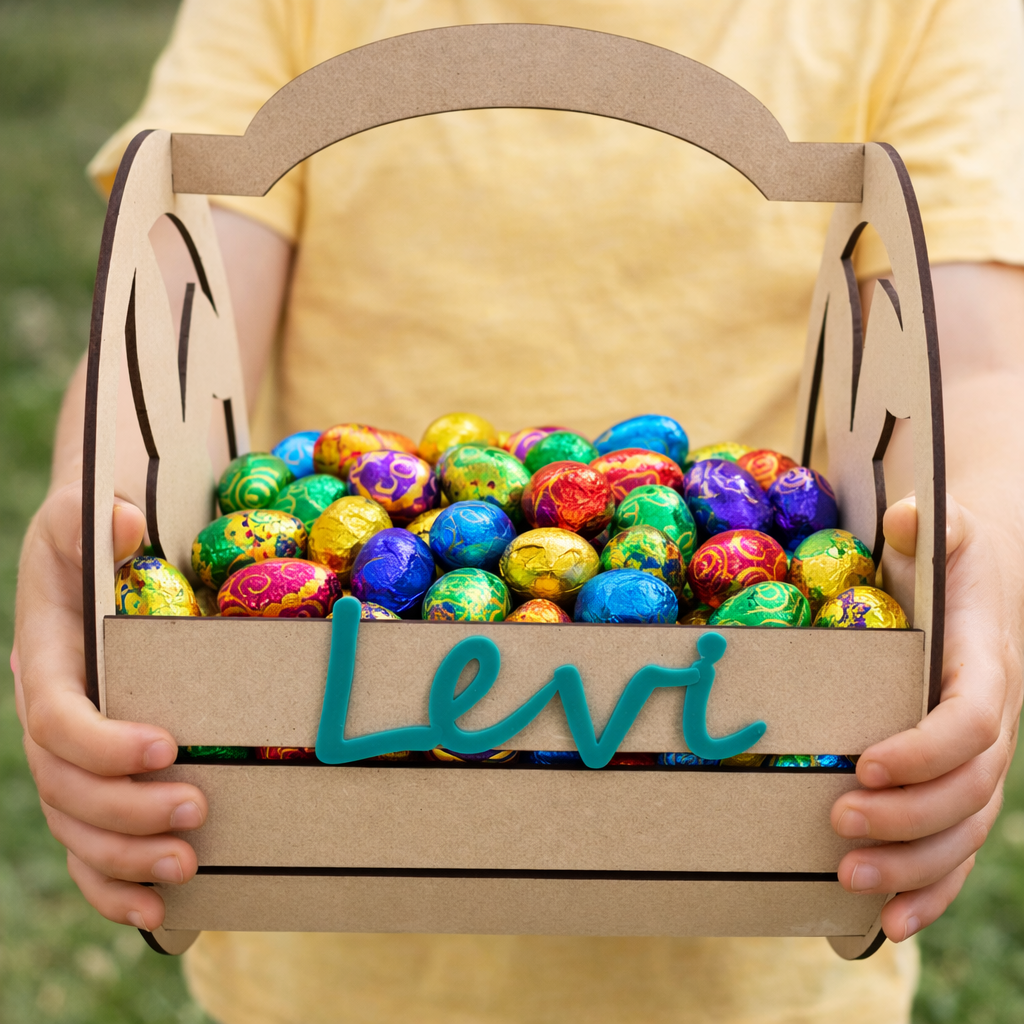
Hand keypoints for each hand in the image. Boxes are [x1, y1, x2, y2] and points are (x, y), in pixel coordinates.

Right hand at [13, 482, 207, 930]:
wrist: (98, 556)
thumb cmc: (93, 531)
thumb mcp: (86, 511)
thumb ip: (95, 518)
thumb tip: (123, 520)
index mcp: (45, 661)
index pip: (56, 716)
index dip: (102, 741)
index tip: (165, 745)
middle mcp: (49, 716)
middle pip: (66, 787)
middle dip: (127, 809)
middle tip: (196, 809)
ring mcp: (68, 754)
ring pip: (76, 827)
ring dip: (127, 857)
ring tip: (188, 865)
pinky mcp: (95, 777)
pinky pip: (88, 848)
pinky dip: (114, 886)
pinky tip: (159, 910)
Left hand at [830, 493, 1021, 939]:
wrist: (977, 594)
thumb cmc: (949, 565)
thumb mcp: (947, 531)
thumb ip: (934, 525)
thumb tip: (906, 518)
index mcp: (985, 673)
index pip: (970, 724)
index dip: (925, 750)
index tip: (867, 760)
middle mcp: (991, 731)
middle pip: (966, 793)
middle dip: (906, 818)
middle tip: (839, 820)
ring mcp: (977, 770)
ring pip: (960, 836)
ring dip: (911, 868)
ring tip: (848, 880)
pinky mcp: (954, 792)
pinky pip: (953, 854)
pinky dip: (927, 892)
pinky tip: (885, 921)